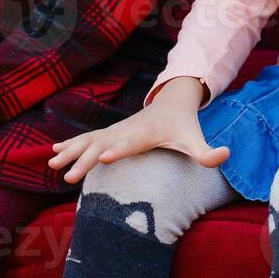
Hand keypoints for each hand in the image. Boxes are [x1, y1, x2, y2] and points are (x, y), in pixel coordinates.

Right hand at [47, 76, 228, 183]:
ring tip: (52, 163)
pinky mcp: (109, 132)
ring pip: (89, 140)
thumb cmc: (184, 126)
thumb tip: (226, 155)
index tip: (104, 158)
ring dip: (71, 151)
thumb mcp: (196, 138)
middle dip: (85, 159)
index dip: (118, 149)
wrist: (171, 102)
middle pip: (103, 144)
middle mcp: (127, 129)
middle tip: (69, 176)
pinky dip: (70, 145)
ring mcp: (115, 129)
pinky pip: (86, 139)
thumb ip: (208, 152)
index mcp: (147, 132)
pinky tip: (53, 153)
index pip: (131, 142)